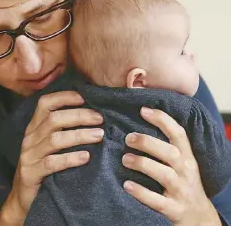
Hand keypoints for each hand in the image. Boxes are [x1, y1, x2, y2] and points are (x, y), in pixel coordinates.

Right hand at [0, 91, 103, 225]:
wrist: (23, 198)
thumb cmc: (43, 167)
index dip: (64, 97)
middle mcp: (30, 138)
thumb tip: (91, 115)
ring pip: (55, 139)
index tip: (85, 98)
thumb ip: (62, 130)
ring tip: (99, 135)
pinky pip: (52, 163)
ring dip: (79, 135)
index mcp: (34, 127)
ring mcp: (29, 156)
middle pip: (53, 119)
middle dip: (79, 116)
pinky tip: (86, 157)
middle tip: (99, 119)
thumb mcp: (48, 145)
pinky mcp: (30, 173)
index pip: (45, 103)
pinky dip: (70, 158)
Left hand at [122, 107, 221, 225]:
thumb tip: (137, 124)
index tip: (143, 110)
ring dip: (142, 164)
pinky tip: (127, 185)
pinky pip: (157, 201)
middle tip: (128, 138)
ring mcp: (181, 191)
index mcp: (186, 157)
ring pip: (163, 174)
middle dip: (147, 142)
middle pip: (169, 152)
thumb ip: (165, 147)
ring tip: (125, 159)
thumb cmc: (182, 183)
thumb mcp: (181, 163)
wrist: (199, 217)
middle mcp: (185, 171)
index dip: (162, 119)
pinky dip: (141, 192)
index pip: (178, 133)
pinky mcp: (174, 209)